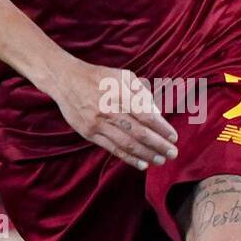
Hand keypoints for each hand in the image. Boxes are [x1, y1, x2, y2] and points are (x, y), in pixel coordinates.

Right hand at [52, 59, 178, 168]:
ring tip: (161, 160)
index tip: (174, 137)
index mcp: (120, 95)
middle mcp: (110, 111)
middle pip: (139, 133)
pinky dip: (128, 158)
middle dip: (159, 145)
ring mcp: (98, 124)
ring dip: (146, 154)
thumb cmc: (99, 77)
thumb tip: (157, 113)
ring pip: (127, 144)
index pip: (146, 116)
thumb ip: (142, 93)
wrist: (66, 80)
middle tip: (173, 153)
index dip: (162, 128)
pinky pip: (112, 149)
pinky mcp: (89, 133)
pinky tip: (141, 164)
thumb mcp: (123, 76)